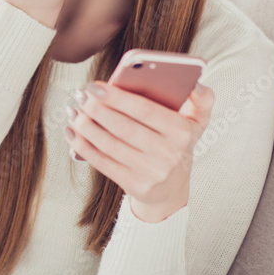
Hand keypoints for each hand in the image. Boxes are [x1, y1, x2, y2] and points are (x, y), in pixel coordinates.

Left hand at [64, 80, 215, 221]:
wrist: (172, 189)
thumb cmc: (177, 144)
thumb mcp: (197, 122)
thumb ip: (201, 100)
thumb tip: (196, 85)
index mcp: (182, 132)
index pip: (145, 110)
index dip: (117, 97)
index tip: (95, 86)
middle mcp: (169, 154)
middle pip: (124, 127)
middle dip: (96, 109)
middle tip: (80, 95)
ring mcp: (151, 172)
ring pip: (110, 145)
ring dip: (86, 127)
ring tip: (73, 111)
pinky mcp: (135, 186)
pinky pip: (103, 163)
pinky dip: (83, 147)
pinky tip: (72, 133)